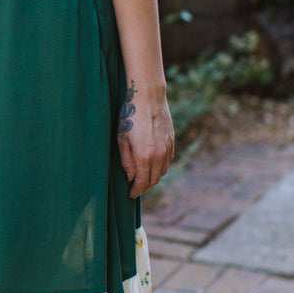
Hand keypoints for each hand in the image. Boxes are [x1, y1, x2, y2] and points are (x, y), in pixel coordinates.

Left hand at [116, 79, 175, 197]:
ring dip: (153, 177)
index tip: (130, 195)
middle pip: (154, 180)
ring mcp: (167, 148)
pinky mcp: (172, 141)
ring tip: (143, 176)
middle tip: (135, 187)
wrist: (148, 98)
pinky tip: (152, 164)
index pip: (142, 183)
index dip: (136, 191)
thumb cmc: (130, 116)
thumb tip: (131, 177)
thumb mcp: (122, 139)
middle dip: (144, 186)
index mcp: (145, 157)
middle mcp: (159, 156)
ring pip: (162, 171)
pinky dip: (160, 166)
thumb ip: (127, 161)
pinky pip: (168, 161)